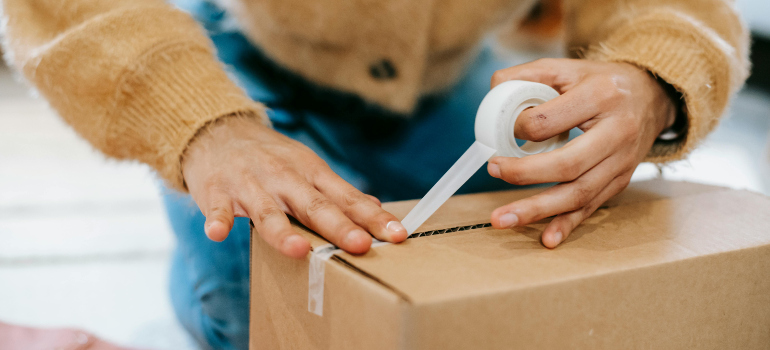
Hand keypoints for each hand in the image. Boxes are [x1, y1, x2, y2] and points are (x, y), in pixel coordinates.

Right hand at [182, 117, 406, 258]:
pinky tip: (218, 234)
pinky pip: (217, 208)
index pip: (347, 198)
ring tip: (299, 250)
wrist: (218, 131)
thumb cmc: (271, 157)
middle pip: (314, 205)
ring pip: (268, 211)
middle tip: (361, 245)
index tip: (397, 234)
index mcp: (311, 173)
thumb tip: (373, 207)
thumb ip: (336, 192)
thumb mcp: (307, 167)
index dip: (373, 217)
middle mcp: (285, 177)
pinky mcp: (216, 190)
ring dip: (283, 231)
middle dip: (338, 226)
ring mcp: (250, 184)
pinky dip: (217, 220)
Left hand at [487, 58, 676, 247]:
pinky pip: (591, 208)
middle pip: (567, 163)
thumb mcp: (568, 68)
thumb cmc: (600, 83)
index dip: (520, 127)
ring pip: (578, 193)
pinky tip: (547, 238)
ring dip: (537, 210)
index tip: (503, 131)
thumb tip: (493, 89)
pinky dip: (568, 225)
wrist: (651, 96)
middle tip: (493, 170)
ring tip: (502, 219)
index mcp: (600, 97)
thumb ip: (528, 74)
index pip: (550, 121)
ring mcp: (621, 162)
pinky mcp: (620, 182)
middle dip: (524, 174)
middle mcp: (617, 132)